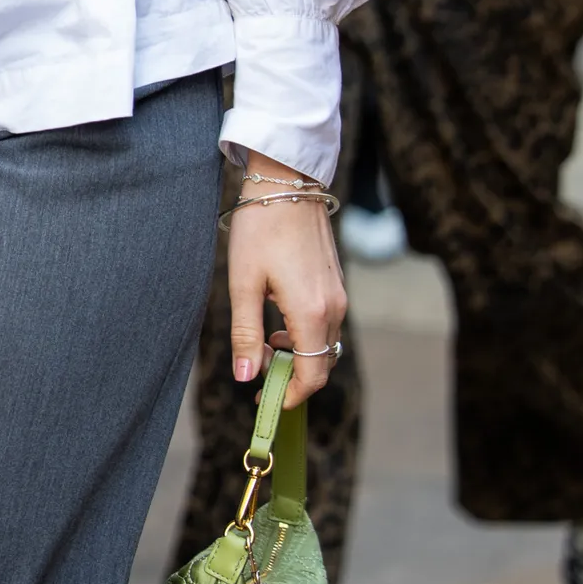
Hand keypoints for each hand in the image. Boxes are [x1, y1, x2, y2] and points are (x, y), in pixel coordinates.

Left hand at [226, 155, 345, 410]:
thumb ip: (246, 333)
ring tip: (263, 343)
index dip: (289, 395)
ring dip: (297, 355)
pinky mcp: (335, 284)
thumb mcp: (243, 283)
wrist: (286, 183)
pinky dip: (305, 334)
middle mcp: (334, 308)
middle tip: (258, 375)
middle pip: (320, 364)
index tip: (262, 400)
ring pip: (324, 345)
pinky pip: (326, 324)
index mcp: (312, 312)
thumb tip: (246, 377)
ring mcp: (338, 295)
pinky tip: (277, 319)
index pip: (311, 375)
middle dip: (292, 378)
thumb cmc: (260, 229)